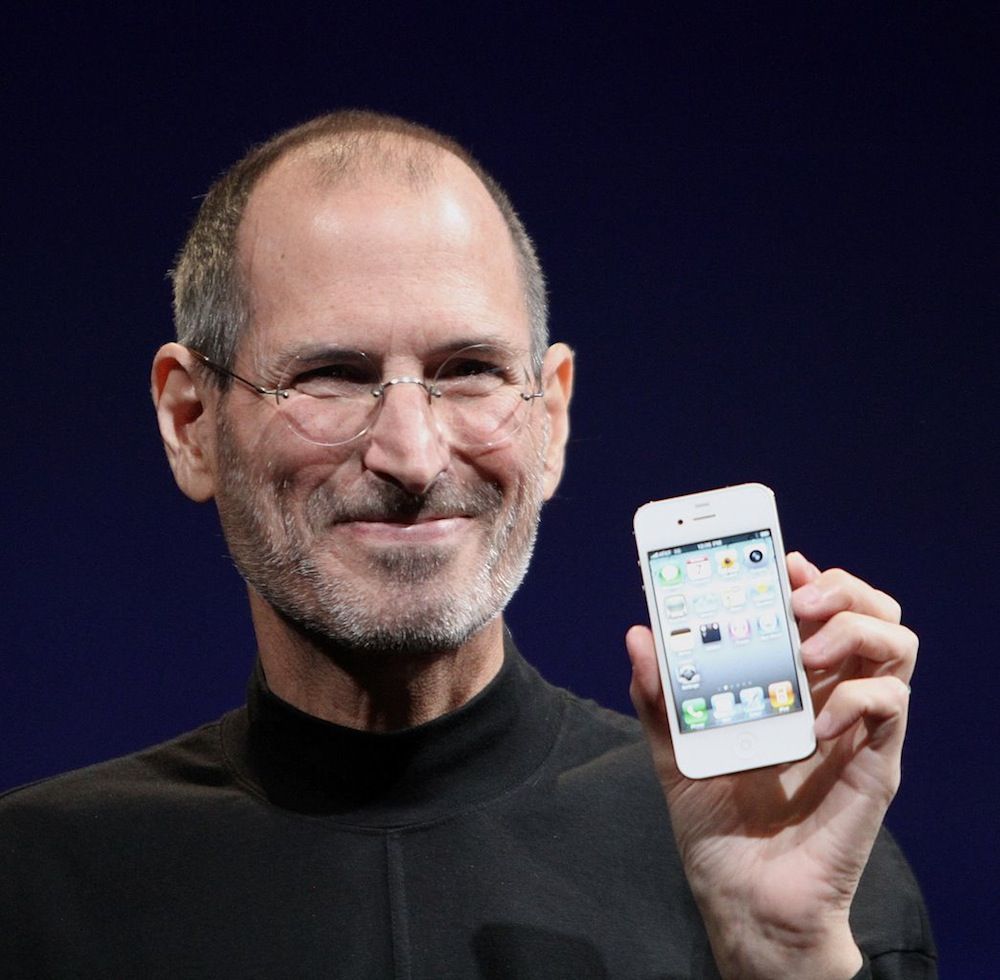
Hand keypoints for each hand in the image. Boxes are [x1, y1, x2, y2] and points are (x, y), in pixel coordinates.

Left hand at [627, 552, 915, 978]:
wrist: (744, 901)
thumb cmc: (717, 825)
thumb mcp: (674, 749)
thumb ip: (657, 695)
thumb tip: (639, 634)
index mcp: (789, 683)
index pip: (818, 608)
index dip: (809, 575)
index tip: (781, 560)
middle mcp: (830, 695)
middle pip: (870, 612)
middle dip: (840, 586)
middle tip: (797, 597)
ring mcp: (856, 728)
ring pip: (897, 645)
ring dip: (855, 629)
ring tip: (806, 649)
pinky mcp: (875, 766)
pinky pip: (892, 706)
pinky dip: (858, 696)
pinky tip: (816, 719)